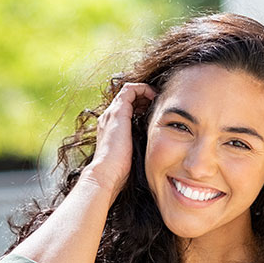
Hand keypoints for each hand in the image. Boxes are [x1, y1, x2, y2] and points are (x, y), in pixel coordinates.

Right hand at [87, 82, 156, 196]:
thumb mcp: (131, 155)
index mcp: (110, 128)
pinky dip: (143, 89)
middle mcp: (108, 118)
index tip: (154, 112)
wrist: (106, 173)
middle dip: (143, 98)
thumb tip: (155, 152)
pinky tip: (155, 97)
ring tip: (157, 98)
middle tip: (157, 103)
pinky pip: (130, 89)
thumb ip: (138, 148)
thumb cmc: (119, 171)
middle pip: (126, 99)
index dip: (140, 106)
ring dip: (144, 92)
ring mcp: (112, 113)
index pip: (125, 110)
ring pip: (128, 92)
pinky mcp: (118, 111)